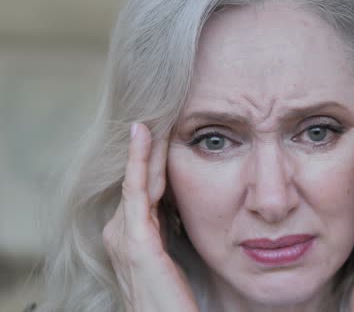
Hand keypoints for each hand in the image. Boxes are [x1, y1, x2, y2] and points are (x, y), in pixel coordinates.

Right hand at [102, 123, 198, 311]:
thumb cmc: (173, 302)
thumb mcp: (170, 259)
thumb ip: (170, 232)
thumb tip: (180, 211)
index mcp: (132, 237)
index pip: (145, 189)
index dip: (154, 160)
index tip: (167, 131)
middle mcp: (121, 233)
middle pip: (140, 179)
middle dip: (151, 148)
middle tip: (162, 112)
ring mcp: (124, 236)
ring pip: (138, 177)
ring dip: (146, 146)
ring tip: (155, 114)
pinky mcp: (135, 241)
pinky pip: (137, 188)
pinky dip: (139, 159)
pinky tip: (144, 133)